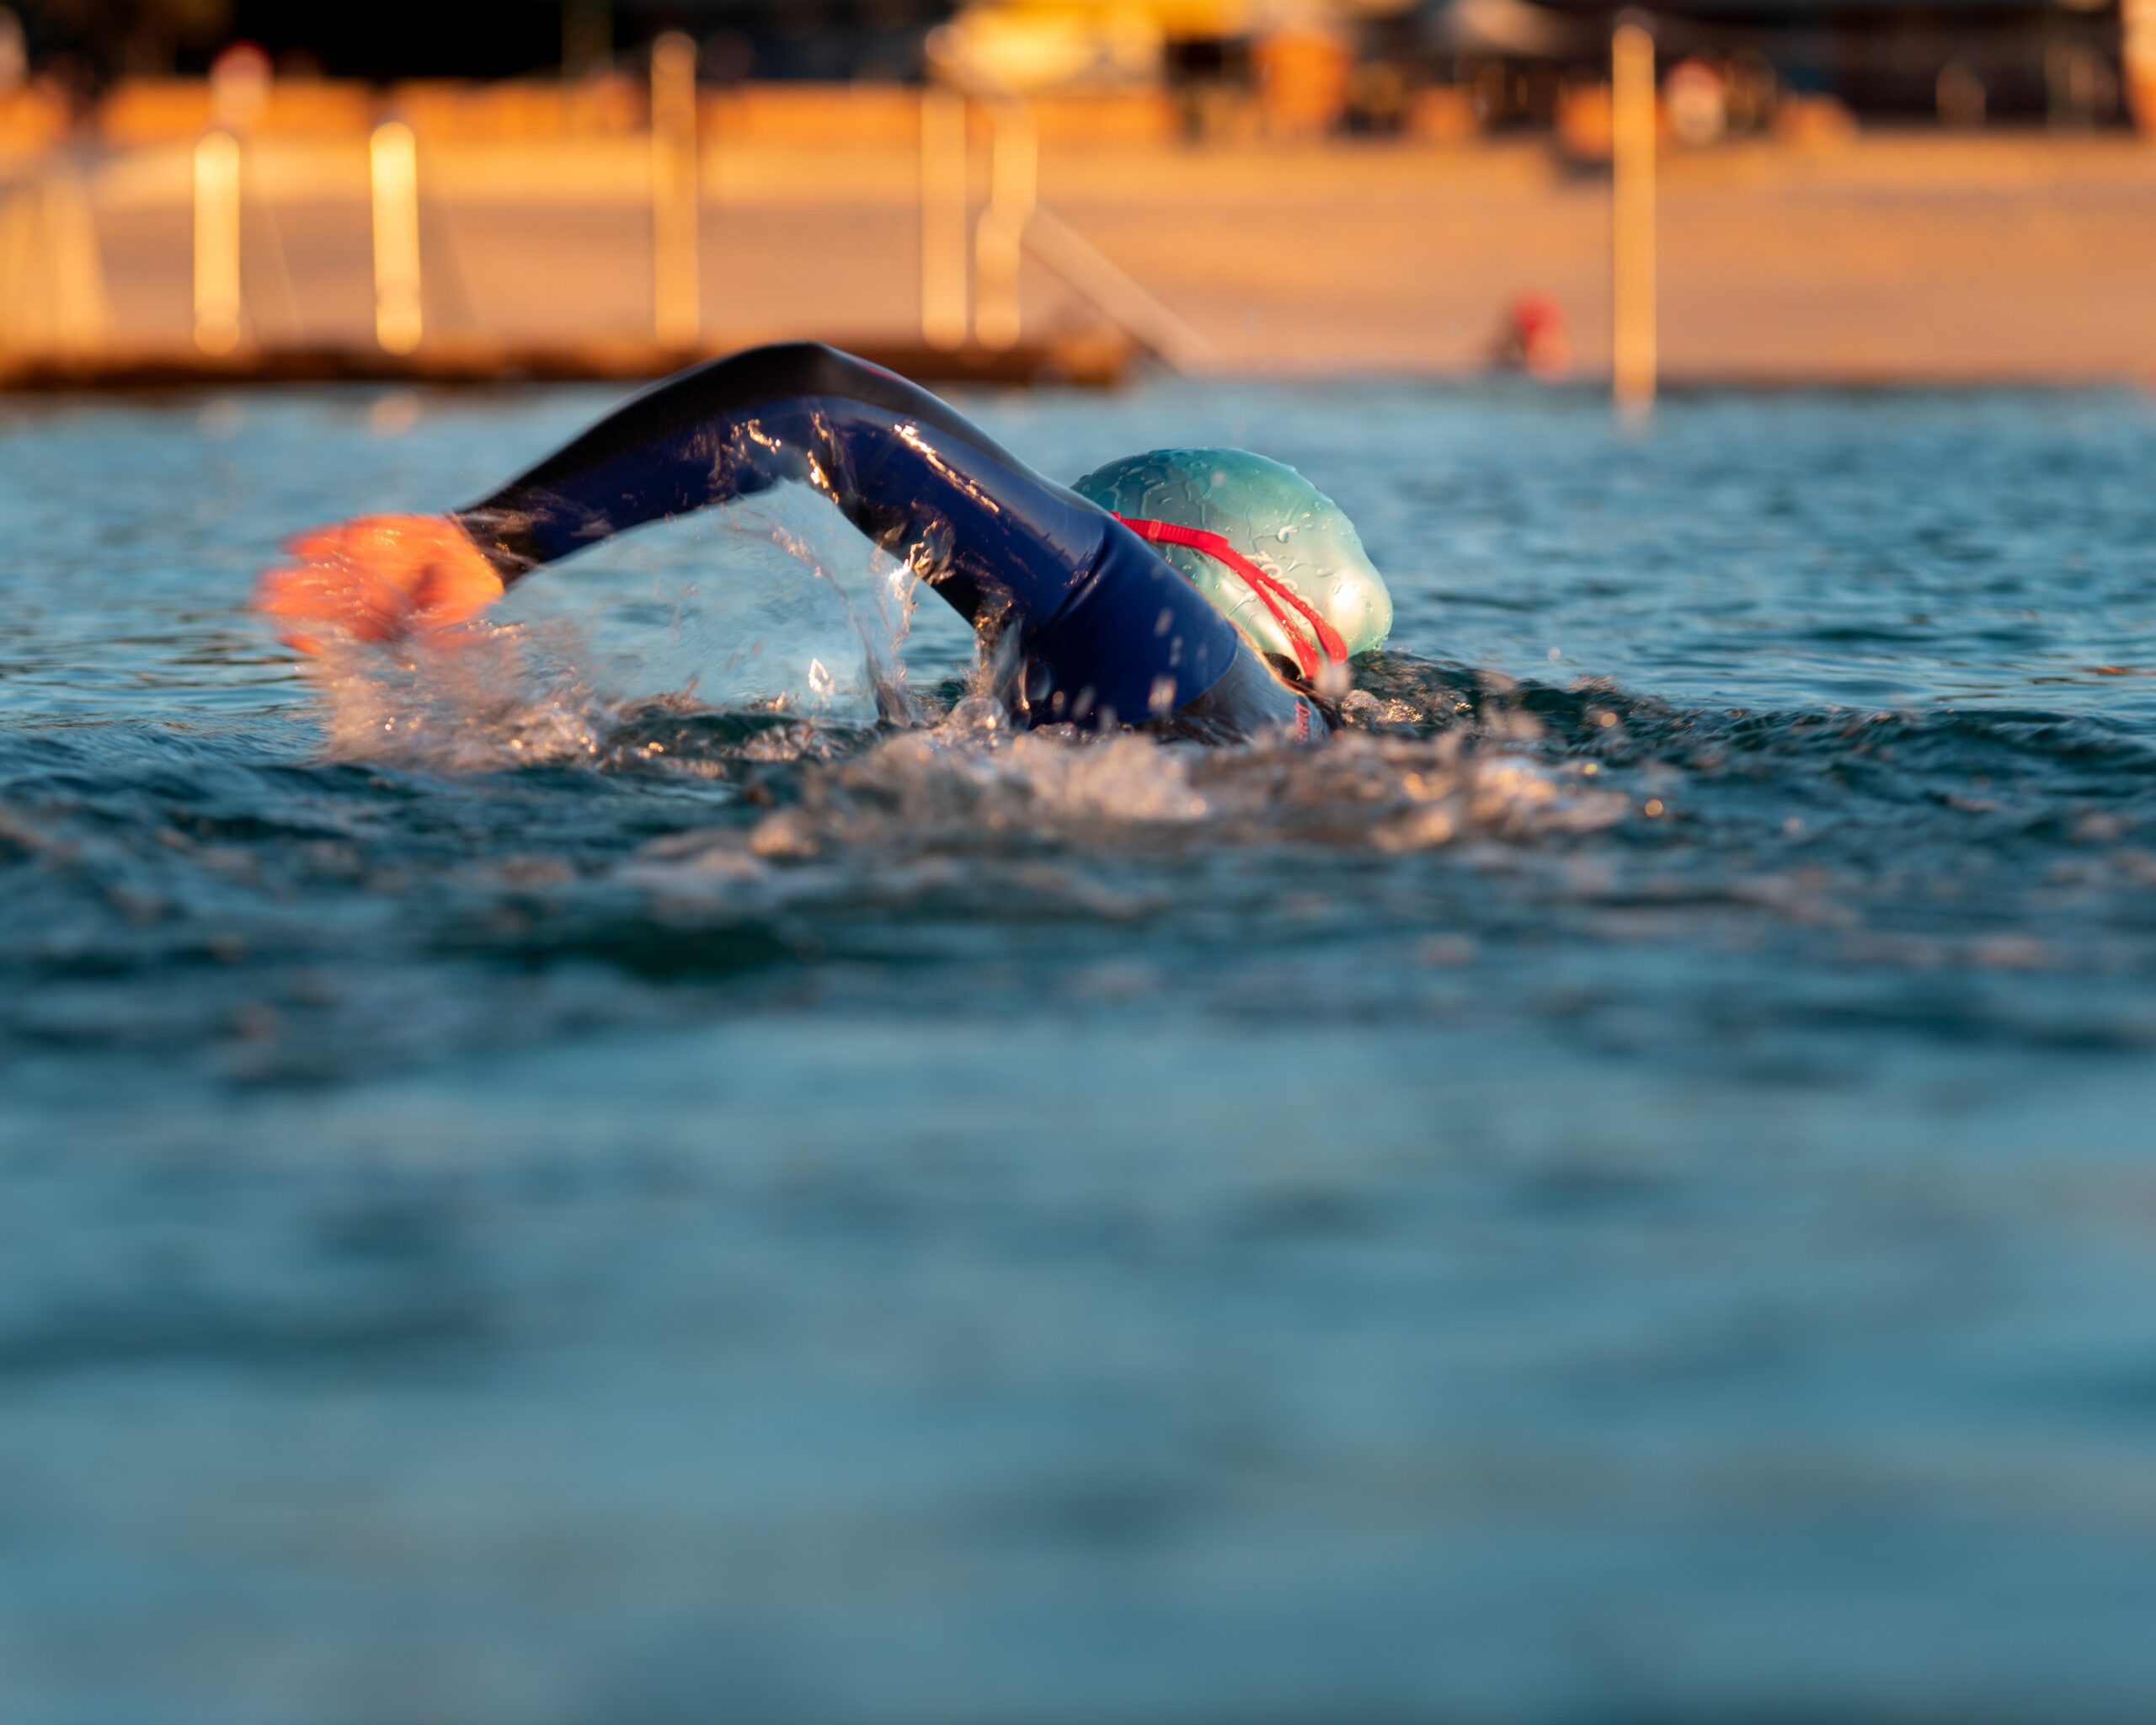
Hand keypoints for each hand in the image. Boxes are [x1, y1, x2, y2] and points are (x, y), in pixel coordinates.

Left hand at [256, 514, 505, 654]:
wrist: (473, 550)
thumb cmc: (467, 590)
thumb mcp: (461, 609)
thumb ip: (443, 622)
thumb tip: (428, 636)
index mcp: (384, 622)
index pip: (343, 633)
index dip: (317, 637)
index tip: (292, 637)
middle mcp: (366, 597)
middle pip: (323, 605)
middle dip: (294, 607)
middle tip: (264, 607)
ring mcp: (361, 567)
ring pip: (322, 575)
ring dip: (296, 580)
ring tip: (266, 583)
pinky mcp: (362, 538)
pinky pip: (332, 542)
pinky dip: (313, 543)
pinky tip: (288, 546)